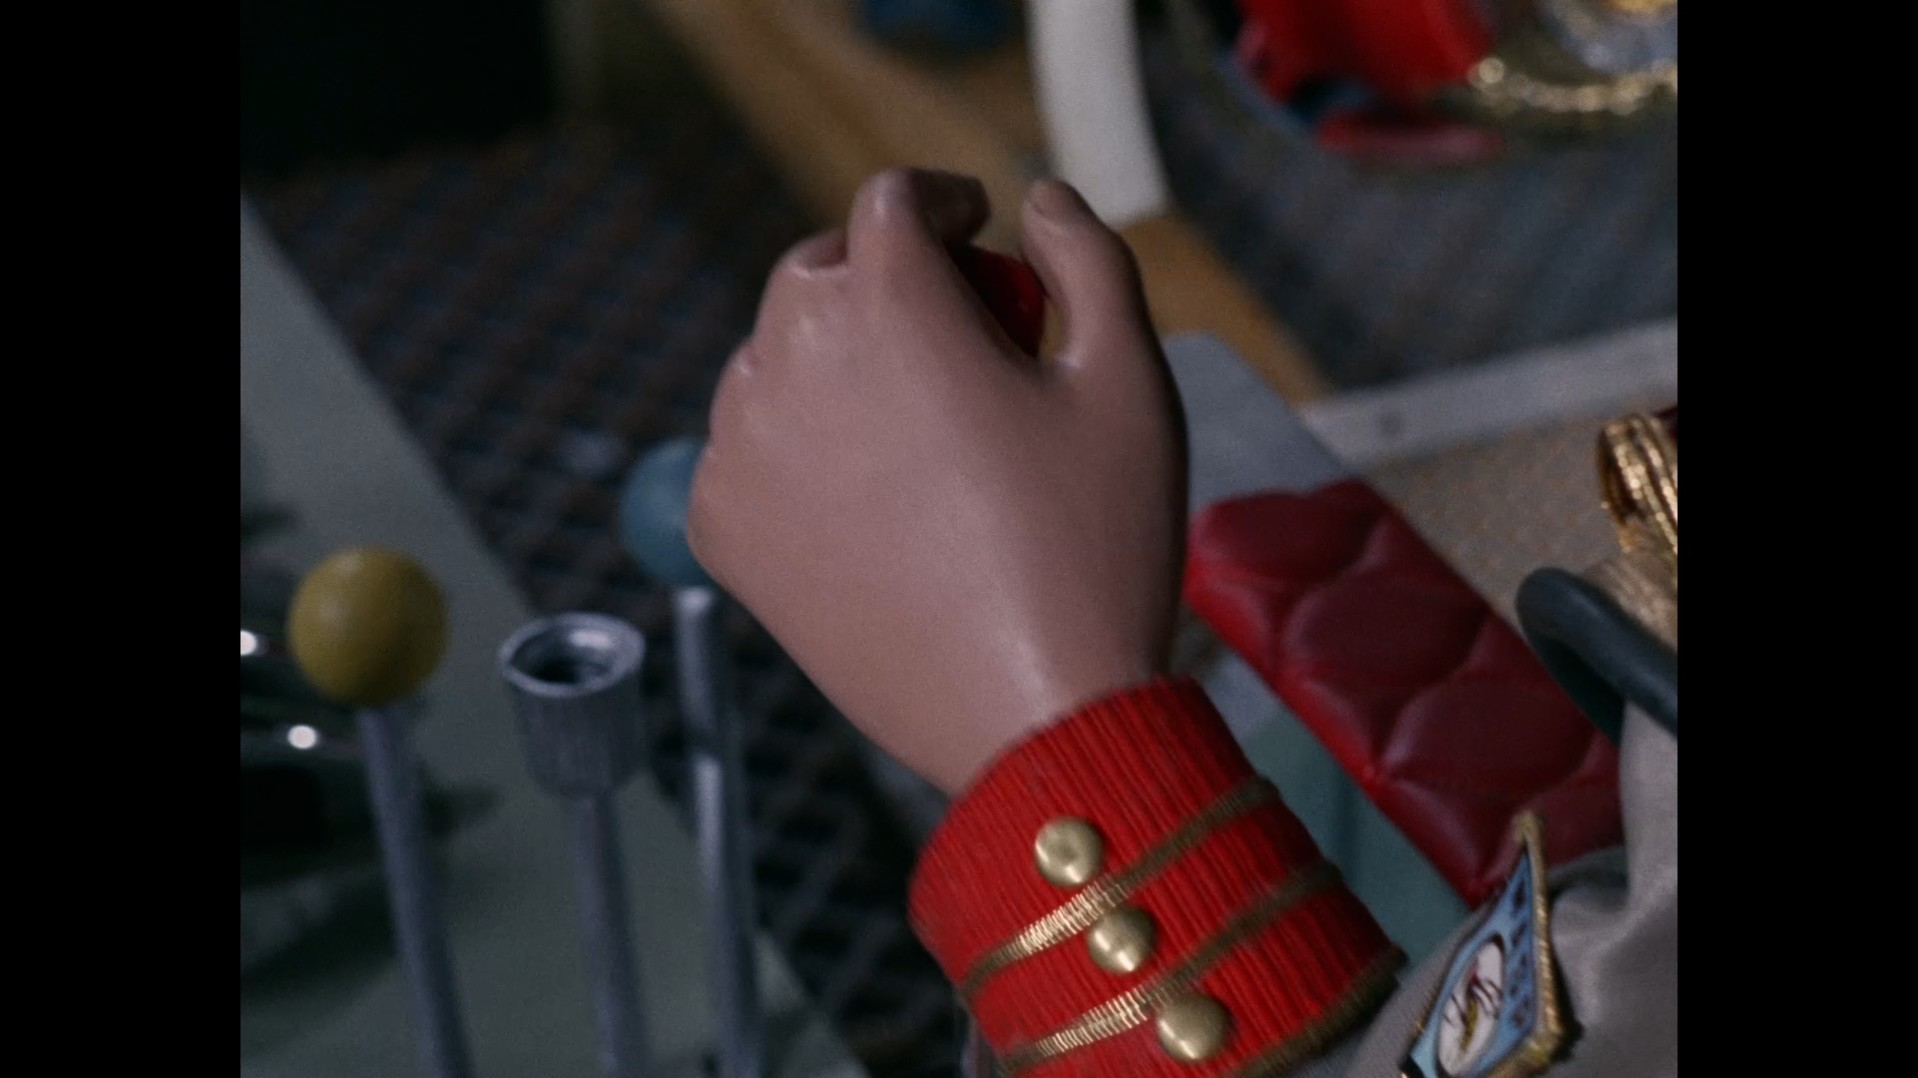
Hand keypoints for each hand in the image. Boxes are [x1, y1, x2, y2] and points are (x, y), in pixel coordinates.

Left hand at [688, 169, 1186, 793]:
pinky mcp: (719, 528)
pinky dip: (792, 446)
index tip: (977, 232)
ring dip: (835, 360)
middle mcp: (790, 358)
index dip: (944, 203)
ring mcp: (740, 447)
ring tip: (915, 425)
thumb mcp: (1129, 380)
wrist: (1034, 718)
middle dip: (886, 279)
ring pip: (774, 357)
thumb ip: (1088, 259)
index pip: (892, 202)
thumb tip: (1036, 202)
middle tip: (960, 336)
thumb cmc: (1094, 544)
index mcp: (889, 305)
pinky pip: (742, 447)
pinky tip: (863, 494)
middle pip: (821, 270)